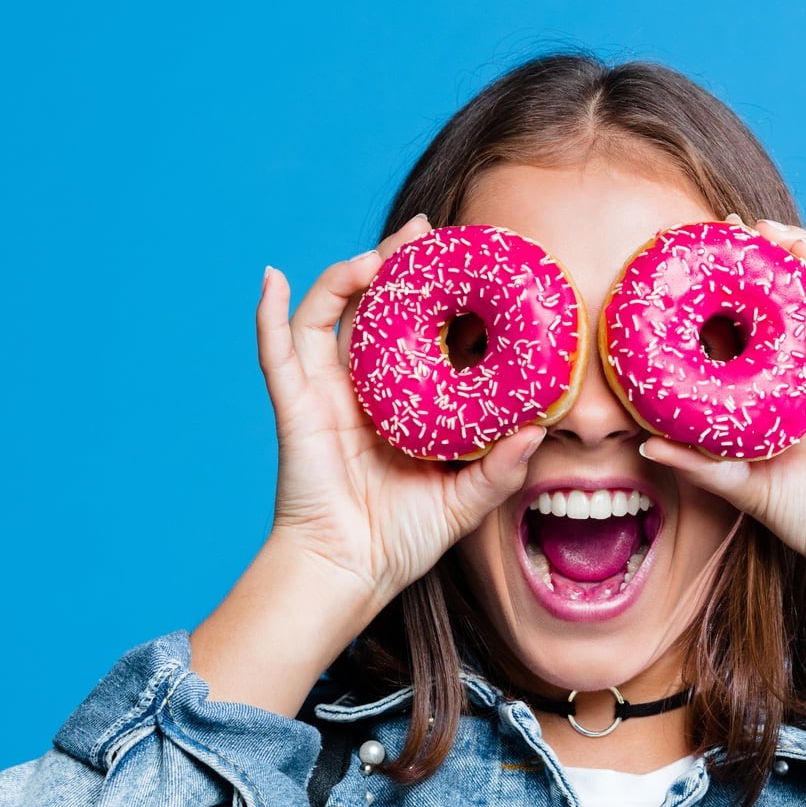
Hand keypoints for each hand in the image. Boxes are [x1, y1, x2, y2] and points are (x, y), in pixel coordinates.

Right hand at [254, 214, 544, 613]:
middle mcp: (363, 387)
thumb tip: (538, 430)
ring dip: (347, 276)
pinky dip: (268, 312)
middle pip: (375, 307)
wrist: (349, 574)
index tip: (470, 260)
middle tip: (427, 232)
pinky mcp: (295, 406)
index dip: (441, 293)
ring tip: (376, 255)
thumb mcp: (465, 501)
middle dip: (397, 264)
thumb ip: (500, 468)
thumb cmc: (401, 540)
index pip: (423, 331)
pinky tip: (272, 278)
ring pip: (330, 314)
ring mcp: (325, 392)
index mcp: (403, 401)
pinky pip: (275, 351)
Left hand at [636, 218, 805, 653]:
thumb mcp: (739, 481)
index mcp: (790, 375)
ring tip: (790, 247)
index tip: (714, 243)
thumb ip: (696, 461)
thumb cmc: (805, 513)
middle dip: (783, 246)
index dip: (746, 270)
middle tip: (750, 231)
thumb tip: (641, 443)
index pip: (766, 307)